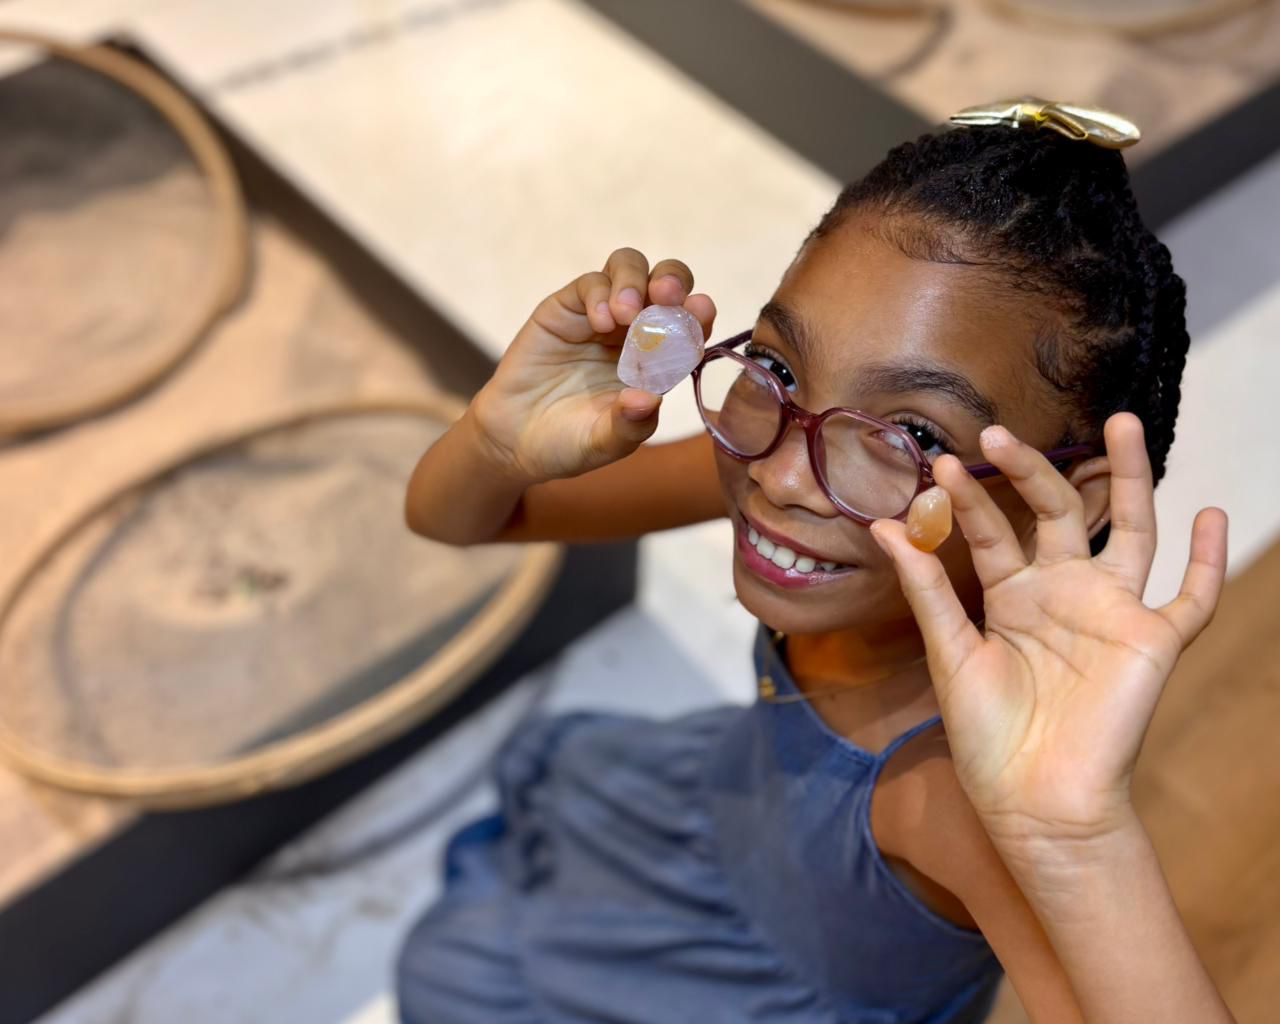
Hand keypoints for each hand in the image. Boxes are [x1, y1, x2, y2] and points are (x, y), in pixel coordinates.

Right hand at [470, 248, 715, 482]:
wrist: (515, 440)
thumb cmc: (569, 442)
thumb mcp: (605, 444)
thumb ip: (630, 425)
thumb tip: (649, 399)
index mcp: (657, 362)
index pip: (689, 326)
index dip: (698, 315)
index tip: (701, 311)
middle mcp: (635, 331)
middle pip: (666, 282)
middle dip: (673, 281)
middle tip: (667, 296)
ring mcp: (601, 316)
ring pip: (629, 268)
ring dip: (635, 281)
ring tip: (627, 312)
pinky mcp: (566, 308)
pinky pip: (590, 284)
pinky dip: (600, 295)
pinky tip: (599, 323)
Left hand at [871, 413, 1227, 848]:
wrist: (1032, 802)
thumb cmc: (987, 736)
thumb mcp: (950, 653)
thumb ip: (927, 589)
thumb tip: (885, 526)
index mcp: (1013, 595)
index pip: (993, 531)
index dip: (969, 501)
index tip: (941, 466)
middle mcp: (1064, 592)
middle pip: (1057, 513)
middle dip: (1030, 472)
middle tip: (997, 433)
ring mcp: (1111, 612)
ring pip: (1131, 531)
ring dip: (1130, 478)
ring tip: (1123, 422)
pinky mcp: (1153, 643)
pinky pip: (1191, 598)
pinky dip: (1207, 561)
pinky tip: (1210, 514)